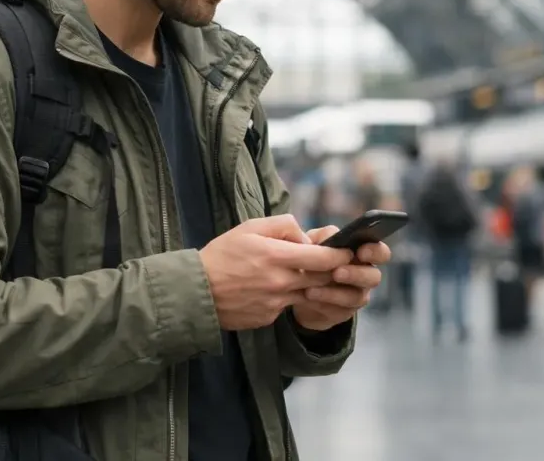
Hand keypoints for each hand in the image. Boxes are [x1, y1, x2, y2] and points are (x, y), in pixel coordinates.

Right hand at [200, 215, 353, 330]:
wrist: (196, 292)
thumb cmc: (221, 255)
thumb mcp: (249, 228)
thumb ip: (282, 225)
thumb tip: (305, 236)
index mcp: (276, 257)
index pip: (322, 258)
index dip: (339, 255)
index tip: (347, 251)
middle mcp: (280, 282)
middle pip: (322, 279)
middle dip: (333, 271)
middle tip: (337, 263)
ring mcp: (275, 303)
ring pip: (308, 294)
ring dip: (312, 285)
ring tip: (304, 274)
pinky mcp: (269, 317)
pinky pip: (288, 306)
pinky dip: (288, 296)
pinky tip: (273, 289)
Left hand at [292, 225, 392, 332]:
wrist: (298, 287)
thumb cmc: (313, 258)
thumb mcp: (314, 242)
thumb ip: (324, 236)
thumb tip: (332, 236)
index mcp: (363, 254)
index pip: (380, 252)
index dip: (375, 252)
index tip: (361, 251)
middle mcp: (365, 276)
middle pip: (374, 277)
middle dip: (356, 275)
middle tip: (337, 273)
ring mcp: (356, 296)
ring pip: (356, 297)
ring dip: (334, 293)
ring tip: (312, 288)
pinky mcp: (343, 313)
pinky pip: (339, 311)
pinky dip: (322, 302)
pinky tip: (308, 295)